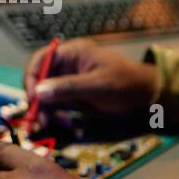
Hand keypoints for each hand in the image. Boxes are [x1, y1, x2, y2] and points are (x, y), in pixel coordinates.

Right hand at [24, 38, 158, 120]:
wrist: (147, 97)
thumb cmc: (126, 83)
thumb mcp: (98, 85)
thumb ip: (68, 87)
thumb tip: (38, 92)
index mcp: (72, 53)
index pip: (40, 59)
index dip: (31, 77)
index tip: (32, 97)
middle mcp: (67, 66)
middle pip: (39, 80)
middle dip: (38, 100)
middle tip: (40, 120)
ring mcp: (69, 82)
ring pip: (46, 96)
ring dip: (48, 112)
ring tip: (59, 124)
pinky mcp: (73, 98)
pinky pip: (57, 107)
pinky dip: (58, 117)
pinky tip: (67, 124)